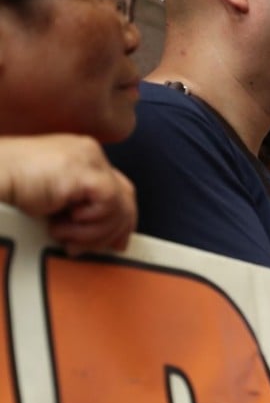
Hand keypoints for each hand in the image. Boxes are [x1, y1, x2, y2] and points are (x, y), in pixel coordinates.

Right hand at [0, 135, 136, 254]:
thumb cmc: (7, 192)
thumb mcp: (50, 202)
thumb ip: (77, 209)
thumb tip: (109, 236)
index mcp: (81, 157)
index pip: (117, 187)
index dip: (122, 218)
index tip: (116, 245)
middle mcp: (90, 154)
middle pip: (125, 196)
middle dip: (113, 230)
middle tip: (87, 248)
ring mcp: (89, 160)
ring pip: (118, 206)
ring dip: (91, 233)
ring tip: (61, 236)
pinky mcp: (85, 172)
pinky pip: (107, 206)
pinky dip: (88, 226)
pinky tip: (61, 226)